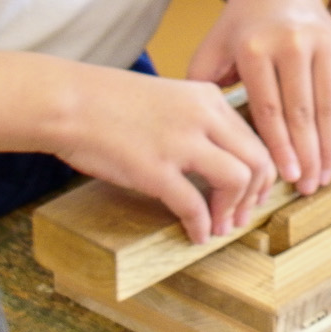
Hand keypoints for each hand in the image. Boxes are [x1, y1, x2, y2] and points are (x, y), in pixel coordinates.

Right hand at [53, 66, 275, 243]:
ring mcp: (181, 142)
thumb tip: (216, 156)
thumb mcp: (168, 96)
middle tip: (244, 215)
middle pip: (258, 159)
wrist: (68, 101)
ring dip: (233, 211)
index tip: (254, 191)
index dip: (261, 171)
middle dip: (258, 194)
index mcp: (208, 96)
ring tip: (222, 227)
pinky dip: (201, 226)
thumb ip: (196, 119)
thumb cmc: (109, 101)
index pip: (255, 136)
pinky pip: (194, 206)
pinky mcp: (155, 169)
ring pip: (238, 180)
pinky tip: (195, 235)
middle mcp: (203, 116)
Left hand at [192, 0, 330, 196]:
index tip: (286, 177)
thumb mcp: (213, 47)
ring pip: (328, 105)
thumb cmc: (240, 24)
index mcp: (256, 48)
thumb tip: (195, 131)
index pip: (270, 108)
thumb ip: (200, 86)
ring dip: (330, 146)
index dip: (279, 146)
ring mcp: (321, 44)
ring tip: (326, 176)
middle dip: (308, 155)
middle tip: (308, 188)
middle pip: (303, 111)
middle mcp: (292, 44)